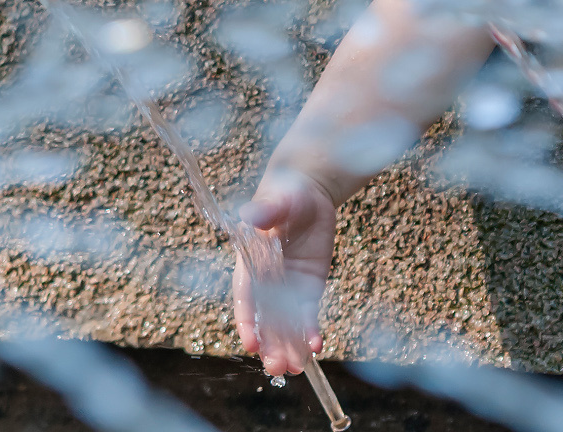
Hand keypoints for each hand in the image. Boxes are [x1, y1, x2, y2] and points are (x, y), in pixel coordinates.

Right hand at [231, 167, 337, 375]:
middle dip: (270, 344)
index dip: (247, 320)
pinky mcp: (308, 288)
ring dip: (289, 347)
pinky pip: (308, 314)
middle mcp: (266, 282)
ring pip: (285, 324)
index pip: (245, 298)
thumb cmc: (285, 194)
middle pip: (265, 319)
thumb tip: (249, 215)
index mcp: (250, 264)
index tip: (252, 342)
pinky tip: (317, 346)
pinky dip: (311, 331)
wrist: (308, 194)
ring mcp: (287, 288)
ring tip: (295, 369)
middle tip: (277, 368)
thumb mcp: (277, 200)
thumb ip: (264, 211)